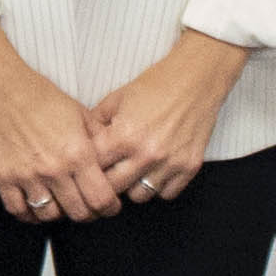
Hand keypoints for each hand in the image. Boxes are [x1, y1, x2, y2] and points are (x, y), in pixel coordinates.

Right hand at [0, 17, 119, 222]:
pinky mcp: (4, 178)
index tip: (109, 205)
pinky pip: (18, 210)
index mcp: (78, 153)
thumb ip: (101, 142)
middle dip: (88, 213)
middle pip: (78, 213)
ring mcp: (27, 176)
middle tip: (88, 206)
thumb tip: (116, 164)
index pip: (101, 198)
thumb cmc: (43, 99)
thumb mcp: (83, 116)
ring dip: (60, 213)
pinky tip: (36, 205)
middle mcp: (54, 169)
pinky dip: (29, 214)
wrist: (4, 90)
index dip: (110, 207)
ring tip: (63, 203)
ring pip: (49, 215)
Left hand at [88, 32, 251, 210]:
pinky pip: (166, 194)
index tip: (86, 167)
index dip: (86, 168)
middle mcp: (146, 153)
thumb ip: (94, 124)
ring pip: (139, 196)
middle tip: (105, 175)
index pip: (93, 168)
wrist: (196, 78)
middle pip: (113, 189)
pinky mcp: (190, 167)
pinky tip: (153, 171)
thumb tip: (79, 144)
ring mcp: (170, 163)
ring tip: (131, 171)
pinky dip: (158, 186)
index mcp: (124, 135)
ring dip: (132, 186)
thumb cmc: (155, 85)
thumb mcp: (115, 99)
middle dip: (104, 183)